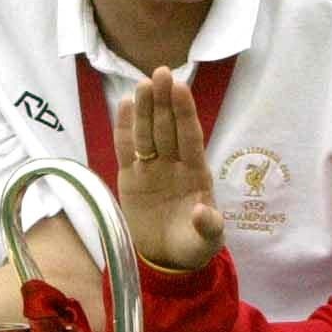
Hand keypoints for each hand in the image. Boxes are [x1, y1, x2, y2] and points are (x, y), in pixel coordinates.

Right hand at [113, 68, 222, 271]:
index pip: (190, 137)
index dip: (184, 113)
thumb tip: (201, 212)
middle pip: (167, 128)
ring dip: (144, 109)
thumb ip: (207, 226)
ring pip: (146, 134)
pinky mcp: (131, 177)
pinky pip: (126, 149)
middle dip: (163, 102)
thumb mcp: (206, 241)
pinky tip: (124, 104)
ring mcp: (151, 169)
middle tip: (160, 73)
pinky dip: (124, 128)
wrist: (168, 259)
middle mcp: (174, 164)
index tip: (180, 88)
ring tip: (142, 84)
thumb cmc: (193, 245)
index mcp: (196, 174)